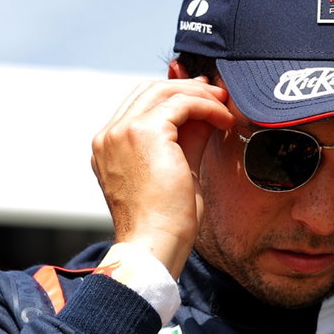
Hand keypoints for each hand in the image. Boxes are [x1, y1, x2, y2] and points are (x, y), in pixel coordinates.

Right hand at [89, 70, 232, 277]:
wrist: (155, 244)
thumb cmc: (165, 223)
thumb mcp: (177, 171)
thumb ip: (186, 139)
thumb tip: (205, 114)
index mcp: (109, 147)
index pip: (141, 105)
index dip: (174, 96)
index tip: (204, 100)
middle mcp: (109, 136)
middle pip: (150, 90)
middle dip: (187, 89)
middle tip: (218, 96)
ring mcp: (122, 132)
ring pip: (164, 91)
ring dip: (199, 94)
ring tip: (224, 106)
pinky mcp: (144, 132)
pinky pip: (181, 104)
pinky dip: (206, 106)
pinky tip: (224, 119)